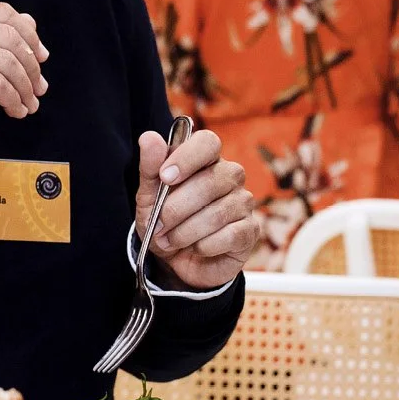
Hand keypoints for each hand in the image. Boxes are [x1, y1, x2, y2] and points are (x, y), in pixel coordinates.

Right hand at [0, 3, 48, 148]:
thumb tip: (30, 22)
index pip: (1, 12)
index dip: (28, 33)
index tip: (41, 56)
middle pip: (8, 36)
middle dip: (31, 65)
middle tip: (39, 87)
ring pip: (6, 62)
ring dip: (24, 87)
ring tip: (29, 104)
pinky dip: (13, 100)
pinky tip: (15, 110)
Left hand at [136, 128, 257, 289]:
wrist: (175, 262)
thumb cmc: (164, 222)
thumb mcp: (149, 197)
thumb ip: (149, 168)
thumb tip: (148, 137)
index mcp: (205, 160)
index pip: (207, 142)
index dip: (187, 157)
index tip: (165, 177)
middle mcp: (230, 176)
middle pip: (212, 180)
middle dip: (177, 207)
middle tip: (158, 225)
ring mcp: (243, 203)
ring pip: (218, 212)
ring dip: (185, 231)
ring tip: (168, 240)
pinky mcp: (250, 231)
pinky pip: (230, 235)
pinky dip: (204, 245)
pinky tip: (195, 248)